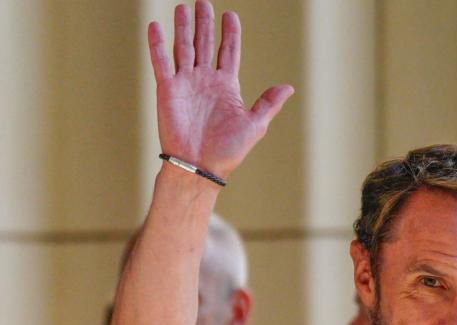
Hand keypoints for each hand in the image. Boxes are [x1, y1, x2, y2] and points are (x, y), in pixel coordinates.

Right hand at [148, 1, 293, 176]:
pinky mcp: (167, 89)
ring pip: (183, 47)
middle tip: (204, 1)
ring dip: (183, 27)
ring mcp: (186, 83)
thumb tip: (288, 87)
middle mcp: (205, 81)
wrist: (201, 166)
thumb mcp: (255, 125)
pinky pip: (161, 62)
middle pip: (205, 43)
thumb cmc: (229, 150)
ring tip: (184, 6)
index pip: (229, 52)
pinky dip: (157, 44)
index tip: (231, 15)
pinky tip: (156, 25)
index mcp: (227, 87)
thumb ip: (268, 103)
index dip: (230, 34)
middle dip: (205, 23)